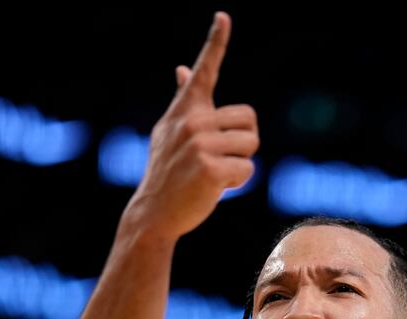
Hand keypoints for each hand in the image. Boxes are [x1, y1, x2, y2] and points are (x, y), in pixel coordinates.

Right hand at [125, 12, 258, 240]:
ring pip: (252, 145)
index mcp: (186, 109)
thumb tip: (183, 68)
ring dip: (242, 163)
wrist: (155, 210)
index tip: (223, 16)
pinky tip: (215, 187)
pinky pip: (247, 170)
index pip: (204, 70)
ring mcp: (200, 145)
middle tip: (222, 157)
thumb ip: (183, 99)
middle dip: (245, 141)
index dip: (215, 41)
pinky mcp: (210, 169)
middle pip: (250, 119)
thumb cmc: (168, 170)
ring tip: (216, 172)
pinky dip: (237, 182)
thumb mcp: (169, 130)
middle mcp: (192, 121)